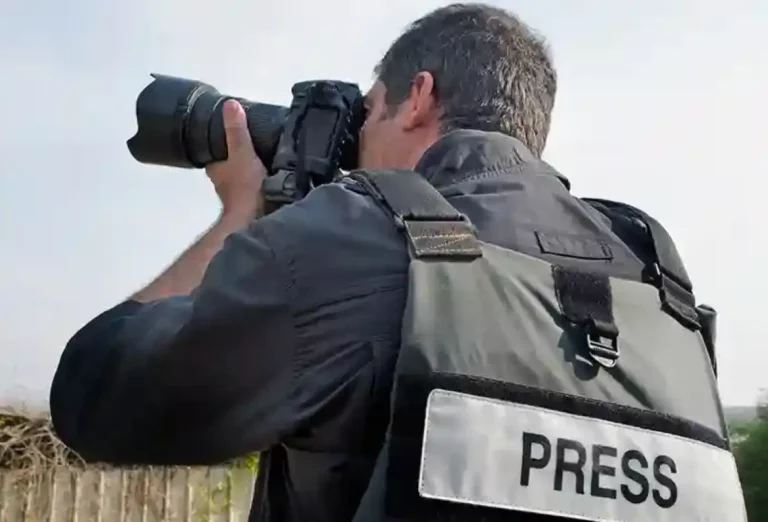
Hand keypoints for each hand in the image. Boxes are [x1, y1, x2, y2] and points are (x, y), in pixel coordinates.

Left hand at [206, 99, 267, 218]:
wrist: (257, 220)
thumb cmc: (245, 187)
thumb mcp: (242, 152)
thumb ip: (237, 130)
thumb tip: (230, 104)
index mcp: (214, 167)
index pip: (212, 147)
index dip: (220, 138)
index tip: (231, 127)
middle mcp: (221, 180)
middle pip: (228, 160)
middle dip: (237, 152)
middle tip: (253, 137)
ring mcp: (235, 193)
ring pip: (240, 172)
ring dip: (250, 166)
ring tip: (266, 152)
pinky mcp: (250, 202)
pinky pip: (253, 184)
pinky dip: (259, 178)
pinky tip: (271, 172)